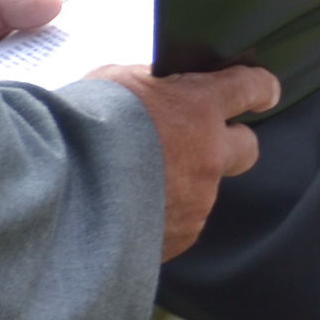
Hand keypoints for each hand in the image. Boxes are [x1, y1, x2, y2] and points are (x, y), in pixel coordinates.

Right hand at [88, 63, 281, 258]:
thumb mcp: (114, 84)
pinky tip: (127, 211)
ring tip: (134, 184)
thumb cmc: (77, 130)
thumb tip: (159, 89)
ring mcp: (198, 199)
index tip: (265, 92)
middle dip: (229, 144)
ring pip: (205, 189)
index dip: (259, 88)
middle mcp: (210, 154)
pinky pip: (180, 223)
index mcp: (199, 107)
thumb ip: (149, 86)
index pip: (250, 87)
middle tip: (200, 144)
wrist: (55, 192)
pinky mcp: (179, 236)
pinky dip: (162, 216)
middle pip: (247, 147)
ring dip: (183, 184)